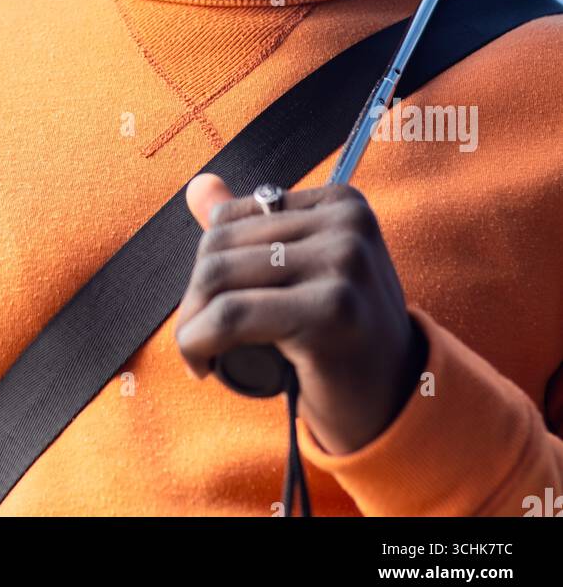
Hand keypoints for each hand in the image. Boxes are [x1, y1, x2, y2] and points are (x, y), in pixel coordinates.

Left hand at [174, 173, 428, 454]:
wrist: (393, 401)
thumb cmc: (338, 335)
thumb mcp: (299, 271)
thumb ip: (250, 227)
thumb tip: (198, 185)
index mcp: (341, 202)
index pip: (231, 216)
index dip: (208, 267)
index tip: (214, 308)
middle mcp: (348, 223)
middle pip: (220, 244)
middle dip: (196, 297)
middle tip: (200, 338)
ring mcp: (344, 264)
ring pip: (219, 277)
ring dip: (192, 324)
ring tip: (199, 353)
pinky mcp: (331, 310)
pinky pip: (231, 316)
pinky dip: (198, 342)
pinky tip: (202, 365)